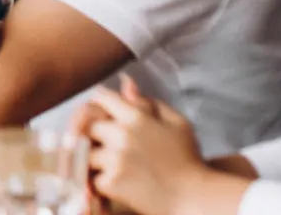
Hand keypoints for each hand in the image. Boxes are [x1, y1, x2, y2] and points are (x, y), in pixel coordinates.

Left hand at [82, 78, 219, 214]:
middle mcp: (122, 135)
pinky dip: (99, 181)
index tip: (100, 117)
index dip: (97, 106)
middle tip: (103, 145)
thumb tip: (125, 82)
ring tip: (109, 166)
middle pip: (86, 125)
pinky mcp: (111, 183)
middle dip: (92, 134)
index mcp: (137, 117)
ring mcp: (115, 159)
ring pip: (85, 151)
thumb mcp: (177, 124)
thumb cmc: (188, 161)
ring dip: (93, 159)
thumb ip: (149, 102)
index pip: (100, 99)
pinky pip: (91, 177)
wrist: (195, 199)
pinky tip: (115, 183)